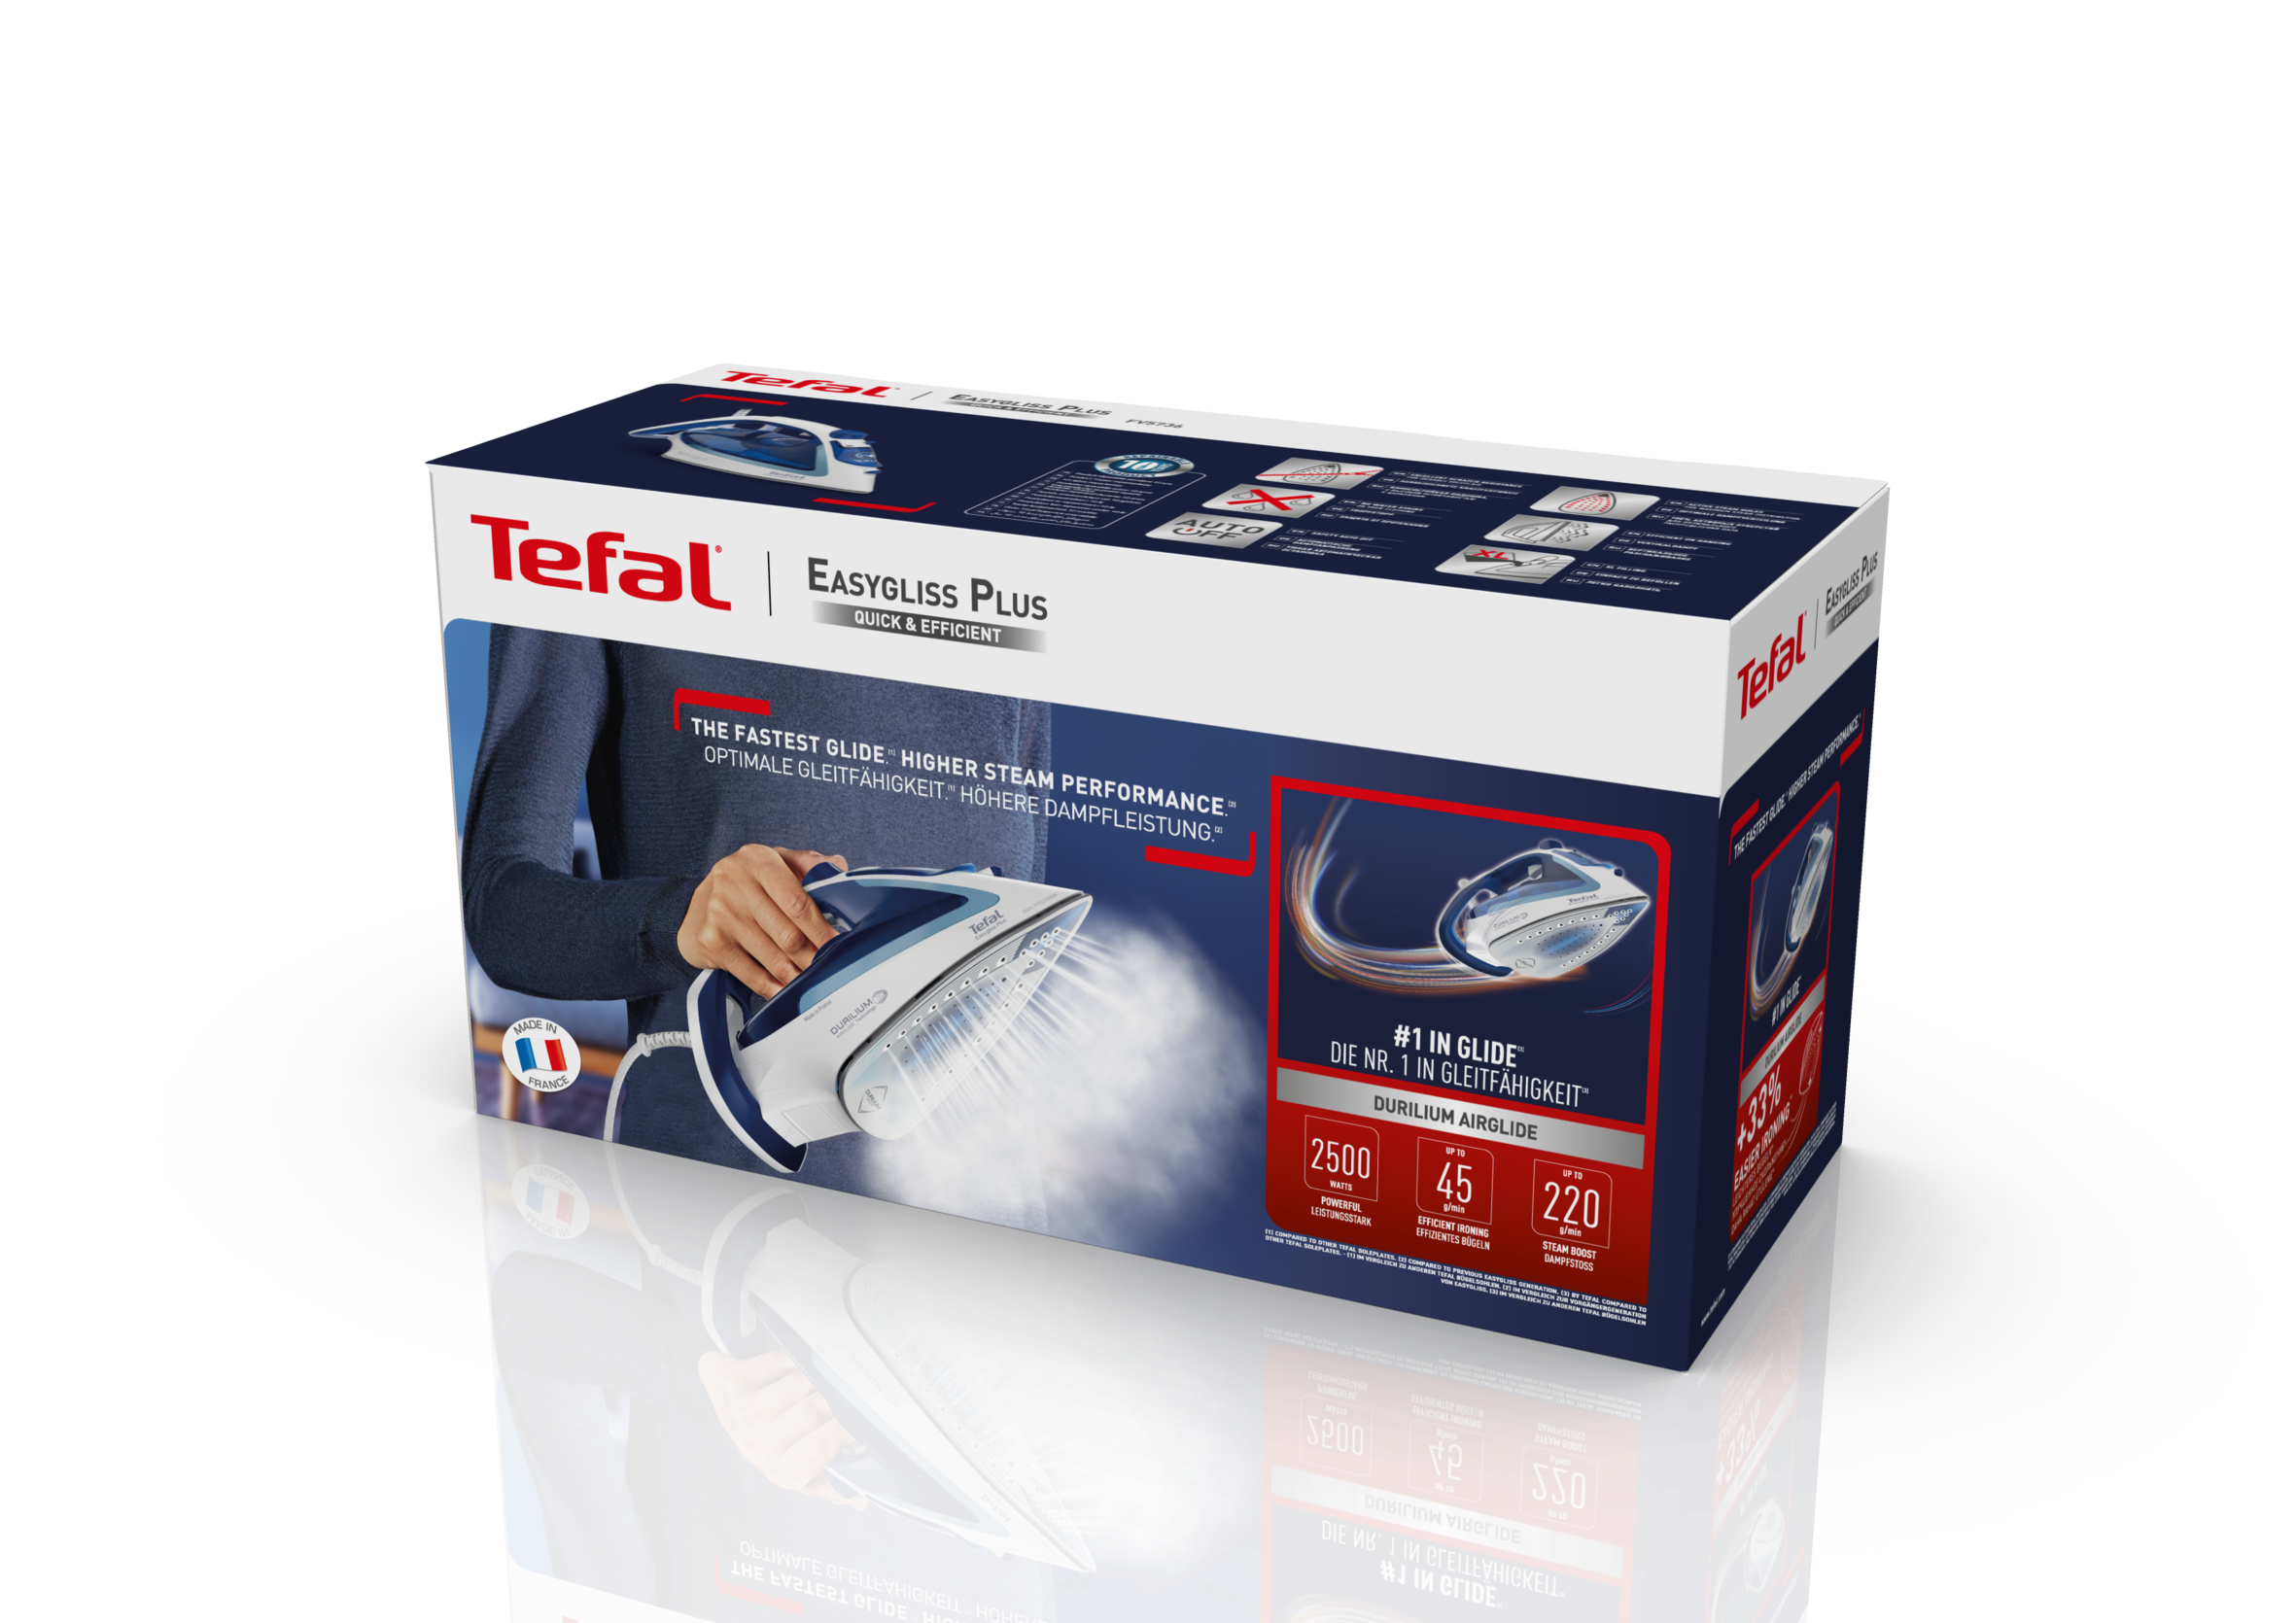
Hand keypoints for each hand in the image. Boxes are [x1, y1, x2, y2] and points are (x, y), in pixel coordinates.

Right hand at [679, 846, 848, 996]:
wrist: (691, 907)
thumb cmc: (741, 885)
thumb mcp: (772, 862)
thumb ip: (807, 863)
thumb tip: (837, 869)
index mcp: (757, 860)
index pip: (797, 901)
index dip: (821, 928)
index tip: (837, 944)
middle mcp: (735, 883)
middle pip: (788, 933)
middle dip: (813, 957)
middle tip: (828, 968)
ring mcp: (720, 913)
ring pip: (773, 957)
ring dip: (797, 975)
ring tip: (811, 980)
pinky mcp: (711, 941)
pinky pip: (751, 973)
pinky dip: (772, 987)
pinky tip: (784, 990)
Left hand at [697, 1349, 866, 1508]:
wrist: (721, 1408)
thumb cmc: (768, 1437)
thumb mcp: (799, 1469)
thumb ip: (829, 1484)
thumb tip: (860, 1499)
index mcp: (780, 1471)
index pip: (817, 1451)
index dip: (842, 1429)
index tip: (858, 1416)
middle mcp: (758, 1446)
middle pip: (811, 1413)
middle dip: (833, 1396)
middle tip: (842, 1390)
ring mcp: (743, 1414)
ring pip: (799, 1384)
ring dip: (814, 1376)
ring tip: (817, 1379)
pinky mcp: (733, 1384)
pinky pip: (779, 1362)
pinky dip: (793, 1360)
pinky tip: (791, 1367)